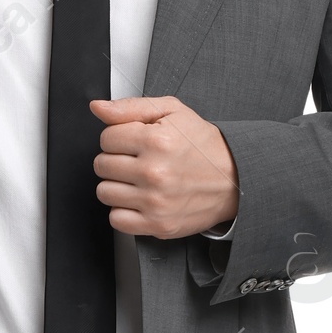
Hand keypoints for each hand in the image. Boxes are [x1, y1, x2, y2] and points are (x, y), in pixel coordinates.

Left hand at [90, 96, 238, 238]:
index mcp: (157, 140)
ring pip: (105, 193)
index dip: (118, 137)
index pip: (106, 138)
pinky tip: (139, 200)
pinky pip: (116, 220)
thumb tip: (97, 108)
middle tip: (137, 161)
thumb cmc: (202, 145)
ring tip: (138, 180)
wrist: (234, 178)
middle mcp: (155, 173)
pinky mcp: (158, 225)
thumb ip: (130, 107)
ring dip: (117, 186)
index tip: (134, 142)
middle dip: (116, 160)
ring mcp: (156, 202)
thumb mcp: (171, 111)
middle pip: (101, 165)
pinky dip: (123, 211)